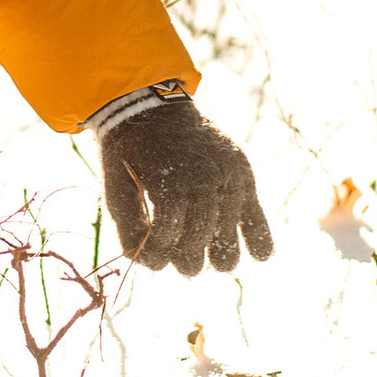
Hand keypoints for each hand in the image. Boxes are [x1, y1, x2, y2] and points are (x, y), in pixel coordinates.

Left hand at [99, 94, 272, 276]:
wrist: (155, 111)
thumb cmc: (131, 153)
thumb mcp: (116, 186)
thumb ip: (127, 226)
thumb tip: (142, 260)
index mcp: (169, 180)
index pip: (168, 236)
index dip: (158, 253)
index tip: (152, 258)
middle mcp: (203, 179)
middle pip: (199, 237)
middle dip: (187, 258)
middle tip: (184, 265)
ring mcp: (226, 176)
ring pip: (227, 231)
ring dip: (219, 255)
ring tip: (215, 262)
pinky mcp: (242, 174)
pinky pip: (255, 212)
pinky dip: (259, 237)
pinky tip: (260, 257)